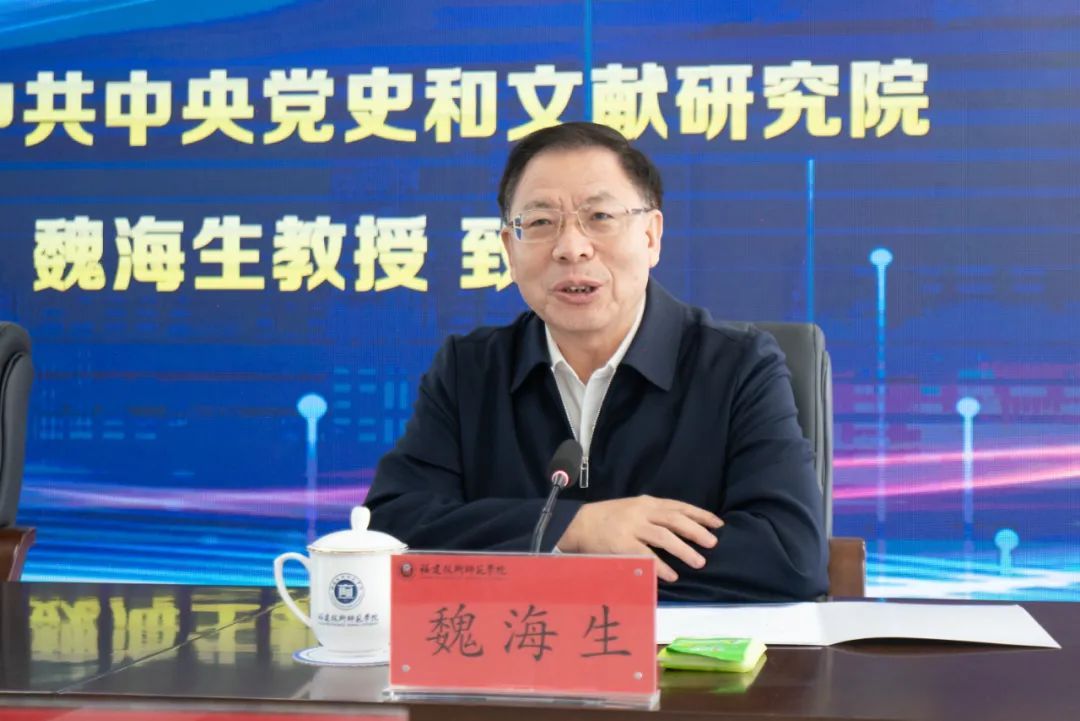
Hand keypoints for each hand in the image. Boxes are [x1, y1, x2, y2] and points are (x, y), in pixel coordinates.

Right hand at [557, 495, 722, 581]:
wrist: (579, 523)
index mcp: (647, 502)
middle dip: (696, 531)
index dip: (700, 515)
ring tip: (699, 562)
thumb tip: (686, 526)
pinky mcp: (622, 545)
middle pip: (675, 519)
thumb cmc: (610, 518)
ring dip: (684, 550)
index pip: (679, 506)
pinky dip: (661, 566)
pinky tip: (672, 575)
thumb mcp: (634, 508)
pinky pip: (645, 555)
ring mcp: (631, 528)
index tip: (718, 524)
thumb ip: (655, 514)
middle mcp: (641, 512)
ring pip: (664, 537)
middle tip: (713, 543)